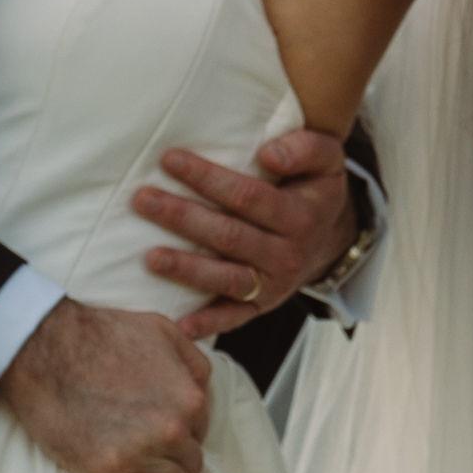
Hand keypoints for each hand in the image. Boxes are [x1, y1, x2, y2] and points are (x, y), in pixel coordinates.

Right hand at [0, 299, 212, 472]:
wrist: (44, 347)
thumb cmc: (98, 333)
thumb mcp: (163, 331)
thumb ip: (194, 362)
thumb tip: (204, 392)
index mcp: (189, 398)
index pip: (199, 433)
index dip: (185, 441)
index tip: (175, 452)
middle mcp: (173, 429)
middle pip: (189, 465)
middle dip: (180, 472)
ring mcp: (143, 455)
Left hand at [135, 127, 353, 340]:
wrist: (329, 239)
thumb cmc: (313, 189)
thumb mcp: (327, 159)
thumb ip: (305, 148)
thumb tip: (269, 154)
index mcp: (300, 216)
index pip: (247, 196)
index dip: (208, 178)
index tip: (169, 159)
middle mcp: (287, 254)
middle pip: (229, 236)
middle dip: (183, 217)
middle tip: (143, 200)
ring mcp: (273, 285)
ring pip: (226, 278)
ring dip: (186, 269)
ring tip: (149, 257)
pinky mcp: (261, 306)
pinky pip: (233, 317)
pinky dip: (207, 324)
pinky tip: (180, 324)